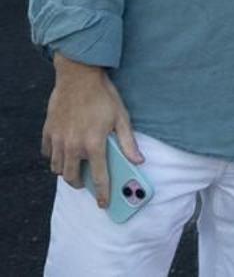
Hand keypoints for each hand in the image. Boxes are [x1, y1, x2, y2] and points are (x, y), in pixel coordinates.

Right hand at [41, 55, 141, 207]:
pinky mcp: (48, 132)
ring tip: (76, 167)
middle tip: (86, 182)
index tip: (103, 203)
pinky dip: (55, 158)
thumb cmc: (103, 96)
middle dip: (80, 184)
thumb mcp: (122, 117)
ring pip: (58, 168)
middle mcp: (73, 146)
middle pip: (72, 177)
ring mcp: (58, 140)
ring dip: (67, 171)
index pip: (99, 177)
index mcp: (94, 144)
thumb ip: (128, 142)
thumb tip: (138, 161)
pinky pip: (48, 154)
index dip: (102, 193)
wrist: (79, 77)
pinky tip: (63, 153)